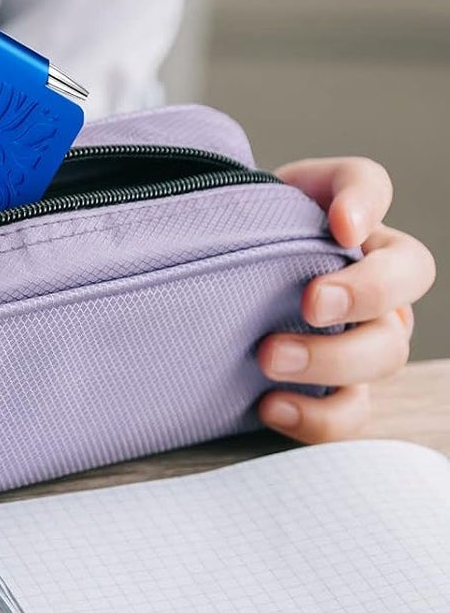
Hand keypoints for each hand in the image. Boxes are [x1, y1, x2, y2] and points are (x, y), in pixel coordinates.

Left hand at [257, 157, 434, 442]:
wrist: (210, 298)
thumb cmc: (241, 249)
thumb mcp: (261, 205)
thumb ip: (310, 197)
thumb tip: (347, 224)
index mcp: (357, 234)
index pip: (377, 197)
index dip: (367, 208)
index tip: (339, 228)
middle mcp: (373, 290)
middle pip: (403, 288)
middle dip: (362, 297)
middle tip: (308, 305)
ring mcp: (360, 344)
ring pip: (385, 356)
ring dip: (332, 361)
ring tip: (269, 359)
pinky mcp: (334, 392)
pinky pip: (348, 414)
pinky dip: (315, 415)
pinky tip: (270, 405)